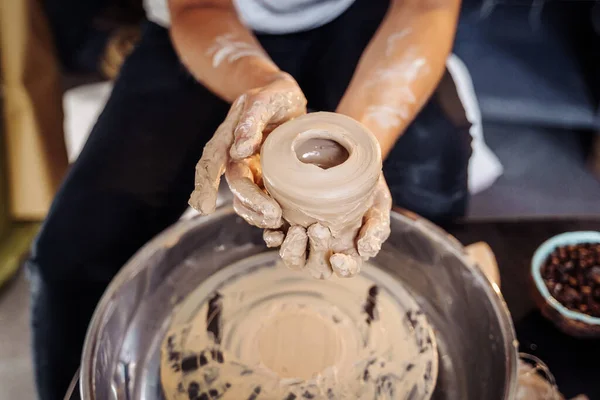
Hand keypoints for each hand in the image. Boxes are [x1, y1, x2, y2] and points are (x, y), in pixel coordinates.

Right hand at [189, 73, 305, 227]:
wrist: (287, 99)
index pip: (211, 162)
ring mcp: (251, 170)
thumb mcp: (266, 99)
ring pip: (245, 198)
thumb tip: (239, 149)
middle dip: (250, 202)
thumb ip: (252, 121)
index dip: (205, 184)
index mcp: (228, 138)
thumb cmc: (274, 96)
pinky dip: (268, 213)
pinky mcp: (267, 178)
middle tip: (272, 215)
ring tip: (278, 222)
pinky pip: (262, 201)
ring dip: (257, 213)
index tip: (204, 206)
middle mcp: (236, 158)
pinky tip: (282, 224)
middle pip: (235, 185)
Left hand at [263, 174, 391, 278]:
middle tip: (317, 228)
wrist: (347, 158)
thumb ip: (377, 227)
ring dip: (293, 250)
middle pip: (317, 267)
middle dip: (316, 252)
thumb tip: (366, 250)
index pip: (347, 268)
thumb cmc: (368, 185)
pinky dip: (274, 239)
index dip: (343, 268)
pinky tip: (274, 231)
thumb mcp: (379, 203)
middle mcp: (325, 249)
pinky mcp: (286, 223)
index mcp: (349, 249)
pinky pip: (275, 239)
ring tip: (297, 229)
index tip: (338, 258)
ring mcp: (304, 238)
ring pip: (294, 259)